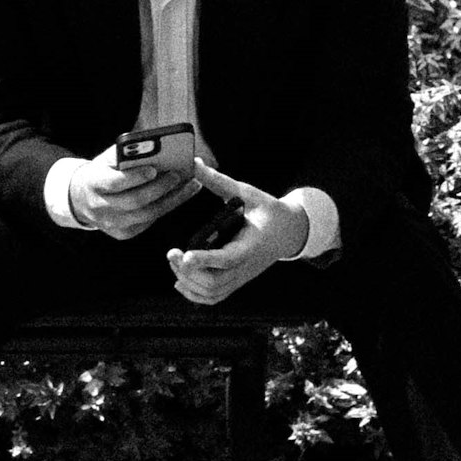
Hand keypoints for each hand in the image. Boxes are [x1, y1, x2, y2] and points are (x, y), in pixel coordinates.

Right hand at [51, 152, 197, 240]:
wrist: (81, 198)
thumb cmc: (101, 172)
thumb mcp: (106, 159)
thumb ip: (125, 154)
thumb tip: (155, 149)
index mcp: (93, 183)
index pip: (115, 182)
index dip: (135, 177)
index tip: (154, 168)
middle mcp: (100, 207)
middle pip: (135, 201)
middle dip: (160, 188)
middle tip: (179, 175)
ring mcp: (111, 224)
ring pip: (147, 214)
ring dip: (172, 200)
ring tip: (191, 185)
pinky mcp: (123, 233)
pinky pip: (149, 221)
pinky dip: (166, 207)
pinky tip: (180, 195)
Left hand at [166, 159, 308, 304]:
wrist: (288, 232)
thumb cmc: (268, 210)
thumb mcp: (248, 192)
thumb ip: (220, 181)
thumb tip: (195, 163)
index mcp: (251, 244)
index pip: (227, 258)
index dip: (205, 259)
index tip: (185, 255)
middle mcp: (245, 265)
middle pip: (215, 282)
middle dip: (189, 271)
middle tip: (172, 253)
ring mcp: (241, 277)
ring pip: (212, 293)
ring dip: (189, 282)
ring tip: (175, 262)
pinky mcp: (236, 281)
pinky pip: (214, 297)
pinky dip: (195, 294)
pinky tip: (181, 281)